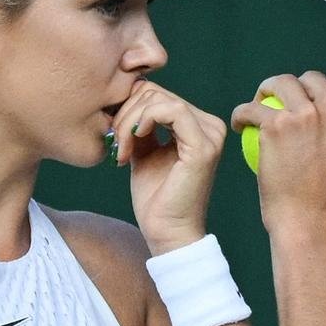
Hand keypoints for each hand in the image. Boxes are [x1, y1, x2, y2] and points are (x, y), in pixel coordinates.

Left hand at [112, 80, 227, 254]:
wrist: (166, 233)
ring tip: (121, 149)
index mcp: (199, 125)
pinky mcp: (203, 146)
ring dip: (129, 121)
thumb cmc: (155, 198)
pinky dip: (144, 120)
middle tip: (114, 144)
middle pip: (156, 92)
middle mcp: (210, 125)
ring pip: (159, 99)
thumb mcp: (143, 151)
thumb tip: (126, 95)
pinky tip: (133, 141)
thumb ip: (140, 124)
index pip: (157, 93)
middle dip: (126, 114)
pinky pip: (171, 110)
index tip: (114, 136)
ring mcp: (210, 134)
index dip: (128, 108)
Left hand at [230, 72, 325, 232]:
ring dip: (266, 90)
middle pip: (309, 79)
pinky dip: (241, 114)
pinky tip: (239, 124)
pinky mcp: (277, 123)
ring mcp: (306, 112)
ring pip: (280, 83)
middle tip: (277, 103)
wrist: (313, 219)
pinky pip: (252, 108)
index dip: (317, 94)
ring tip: (256, 106)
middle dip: (294, 87)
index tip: (303, 107)